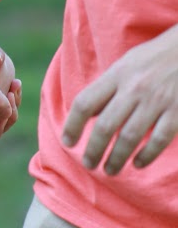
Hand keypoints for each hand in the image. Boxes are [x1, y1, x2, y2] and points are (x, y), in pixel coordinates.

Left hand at [62, 23, 177, 172]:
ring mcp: (157, 100)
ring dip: (117, 158)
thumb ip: (108, 88)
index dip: (72, 125)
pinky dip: (147, 155)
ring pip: (130, 137)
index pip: (85, 102)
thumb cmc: (155, 58)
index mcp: (117, 74)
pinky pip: (159, 140)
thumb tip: (91, 114)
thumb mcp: (126, 64)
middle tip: (89, 164)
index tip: (67, 142)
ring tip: (110, 170)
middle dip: (94, 150)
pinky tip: (138, 163)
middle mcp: (134, 88)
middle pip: (105, 126)